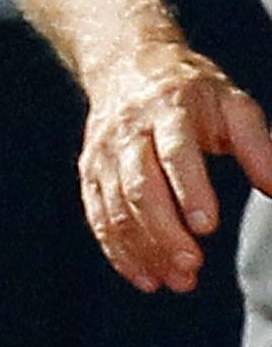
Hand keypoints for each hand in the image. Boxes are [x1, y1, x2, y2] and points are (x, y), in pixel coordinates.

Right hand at [78, 41, 271, 290]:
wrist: (127, 65)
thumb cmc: (193, 92)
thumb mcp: (233, 104)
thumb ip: (258, 144)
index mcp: (169, 109)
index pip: (175, 153)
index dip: (189, 190)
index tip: (207, 226)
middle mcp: (129, 133)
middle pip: (140, 188)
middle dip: (164, 232)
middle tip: (192, 267)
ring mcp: (104, 155)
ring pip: (117, 209)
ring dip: (144, 250)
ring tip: (176, 281)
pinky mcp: (91, 174)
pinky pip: (99, 218)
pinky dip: (120, 252)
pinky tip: (145, 277)